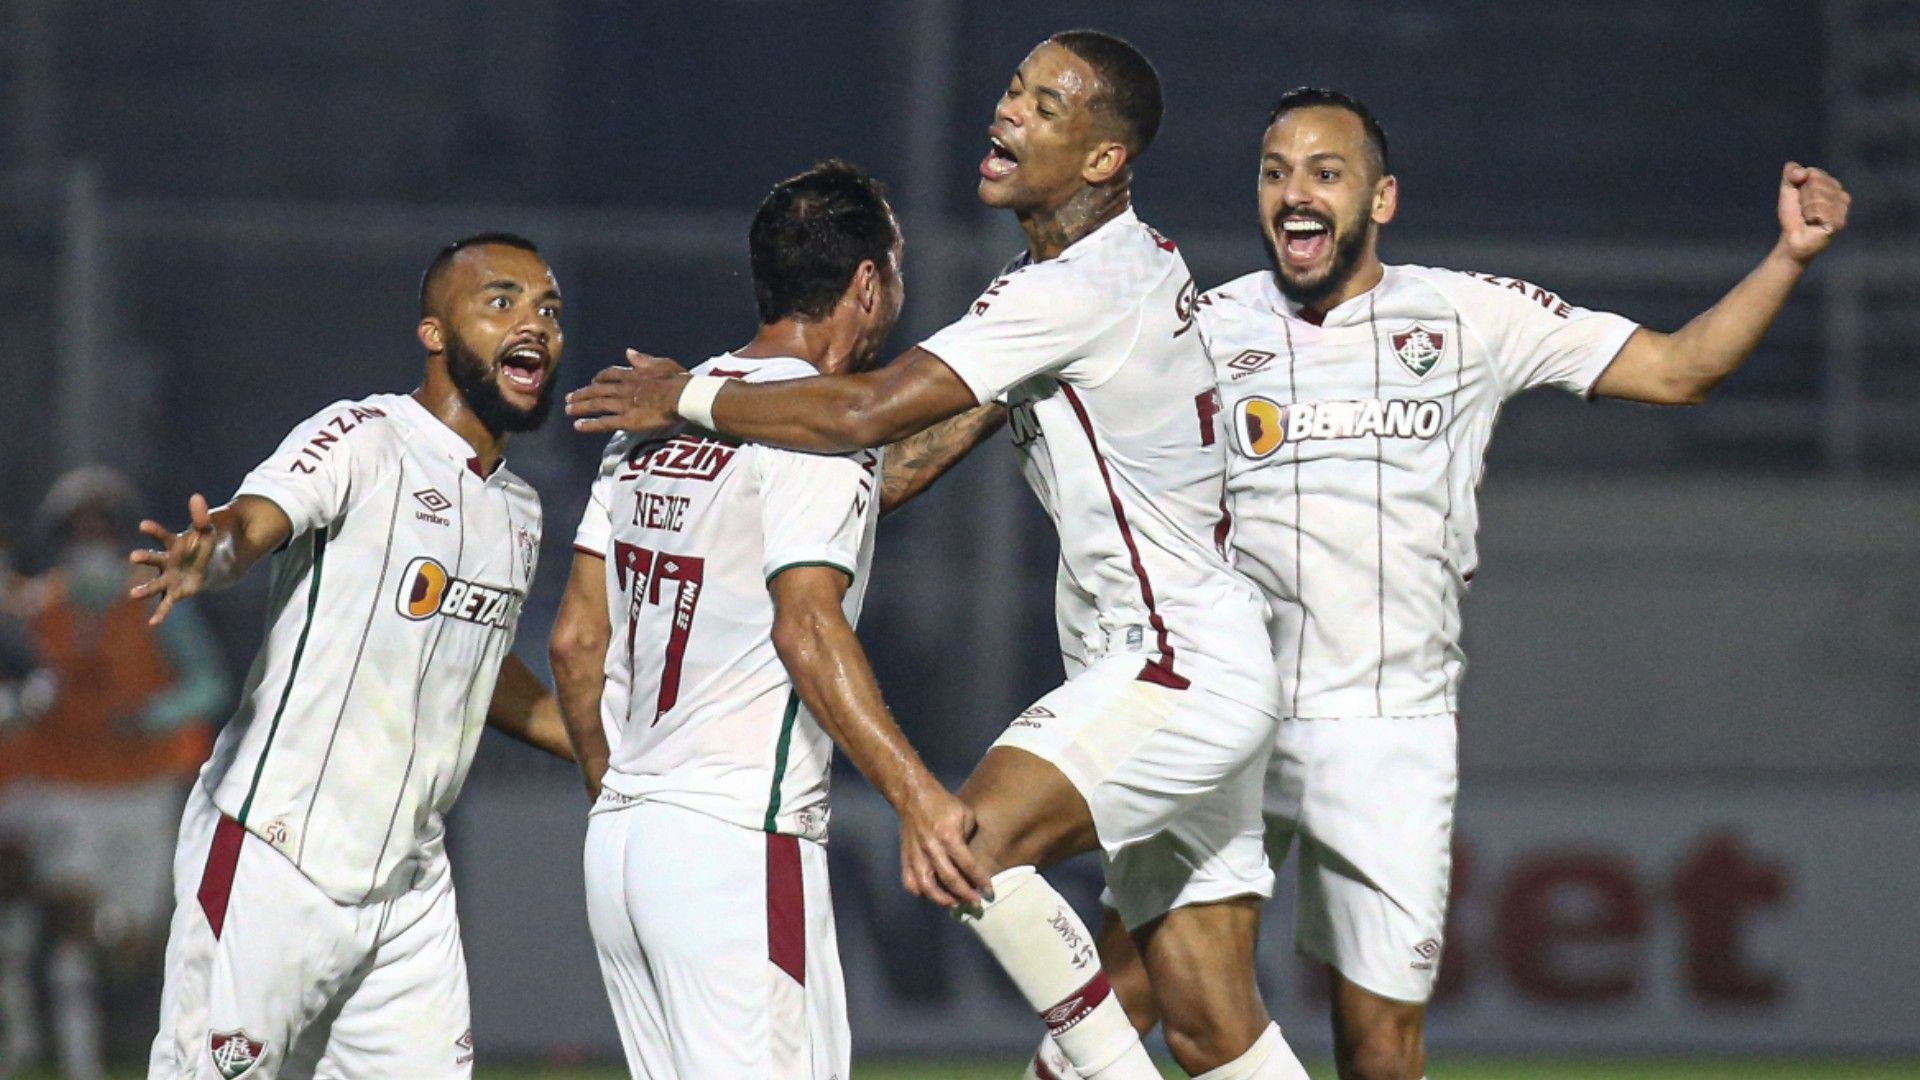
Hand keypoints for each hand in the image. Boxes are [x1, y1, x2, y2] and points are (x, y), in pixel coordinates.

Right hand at [129, 493, 216, 625]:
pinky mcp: (175, 592)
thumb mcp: (206, 532)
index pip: (162, 536)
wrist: (212, 566)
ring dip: (144, 589)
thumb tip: (197, 497)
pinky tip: (152, 623)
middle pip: (155, 560)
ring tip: (131, 594)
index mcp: (173, 545)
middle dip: (145, 558)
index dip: (154, 530)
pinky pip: (167, 603)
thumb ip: (201, 517)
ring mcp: (169, 578)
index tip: (143, 525)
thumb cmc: (203, 547)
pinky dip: (161, 613)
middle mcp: (166, 562)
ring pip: (155, 584)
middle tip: (133, 556)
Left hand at [565, 349, 690, 435]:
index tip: (592, 381)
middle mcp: (622, 388)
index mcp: (632, 374)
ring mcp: (623, 405)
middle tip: (568, 398)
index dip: (599, 378)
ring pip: (596, 405)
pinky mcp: (626, 420)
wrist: (681, 396)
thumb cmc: (676, 379)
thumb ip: (643, 359)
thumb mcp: (661, 363)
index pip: (610, 374)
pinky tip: (578, 426)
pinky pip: (604, 422)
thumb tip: (628, 352)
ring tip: (568, 410)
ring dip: (580, 407)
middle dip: (582, 393)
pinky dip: (590, 424)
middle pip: (597, 390)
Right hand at [897, 783, 990, 908]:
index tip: (989, 892)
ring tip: (954, 905)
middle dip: (965, 895)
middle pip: (949, 879)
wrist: (913, 796)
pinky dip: (920, 892)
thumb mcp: (965, 814)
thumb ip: (969, 837)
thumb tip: (971, 859)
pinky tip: (930, 896)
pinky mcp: (905, 858)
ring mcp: (916, 855)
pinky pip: (909, 882)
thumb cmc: (943, 804)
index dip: (980, 880)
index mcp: (948, 836)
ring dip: (942, 899)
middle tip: (976, 904)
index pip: (968, 865)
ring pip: (927, 886)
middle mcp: (931, 849)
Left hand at [1776, 162, 1849, 264]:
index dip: (1800, 185)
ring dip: (1807, 209)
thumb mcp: (1788, 191)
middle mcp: (1841, 195)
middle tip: (1804, 210)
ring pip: (1820, 197)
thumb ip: (1791, 175)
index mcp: (1831, 184)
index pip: (1814, 173)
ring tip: (1808, 218)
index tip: (1800, 197)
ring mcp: (1842, 209)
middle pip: (1817, 184)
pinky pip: (1822, 211)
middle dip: (1804, 197)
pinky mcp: (1840, 222)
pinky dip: (1811, 217)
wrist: (1792, 239)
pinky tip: (1814, 224)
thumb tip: (1801, 171)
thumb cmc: (1793, 215)